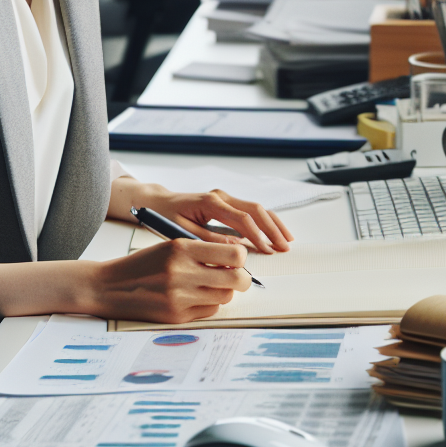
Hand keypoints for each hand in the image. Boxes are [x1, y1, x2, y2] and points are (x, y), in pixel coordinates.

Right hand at [0, 240, 251, 325]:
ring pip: (225, 296)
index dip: (240, 257)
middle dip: (242, 278)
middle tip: (236, 276)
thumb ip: (201, 251)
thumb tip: (236, 259)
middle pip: (236, 279)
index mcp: (181, 248)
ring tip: (211, 285)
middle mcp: (182, 272)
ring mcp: (179, 297)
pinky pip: (210, 311)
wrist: (108, 286)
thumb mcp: (170, 246)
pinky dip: (209, 304)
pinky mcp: (176, 316)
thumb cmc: (142, 263)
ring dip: (224, 291)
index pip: (233, 254)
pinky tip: (196, 297)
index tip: (236, 258)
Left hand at [109, 180, 292, 253]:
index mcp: (210, 202)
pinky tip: (274, 233)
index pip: (241, 218)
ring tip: (287, 240)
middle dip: (272, 229)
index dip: (256, 234)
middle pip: (255, 209)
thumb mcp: (183, 231)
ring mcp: (226, 198)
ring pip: (257, 208)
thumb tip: (234, 249)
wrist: (158, 202)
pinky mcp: (227, 203)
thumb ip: (209, 240)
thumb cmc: (166, 216)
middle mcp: (221, 196)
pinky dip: (265, 221)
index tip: (267, 250)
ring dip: (273, 224)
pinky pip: (251, 211)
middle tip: (284, 247)